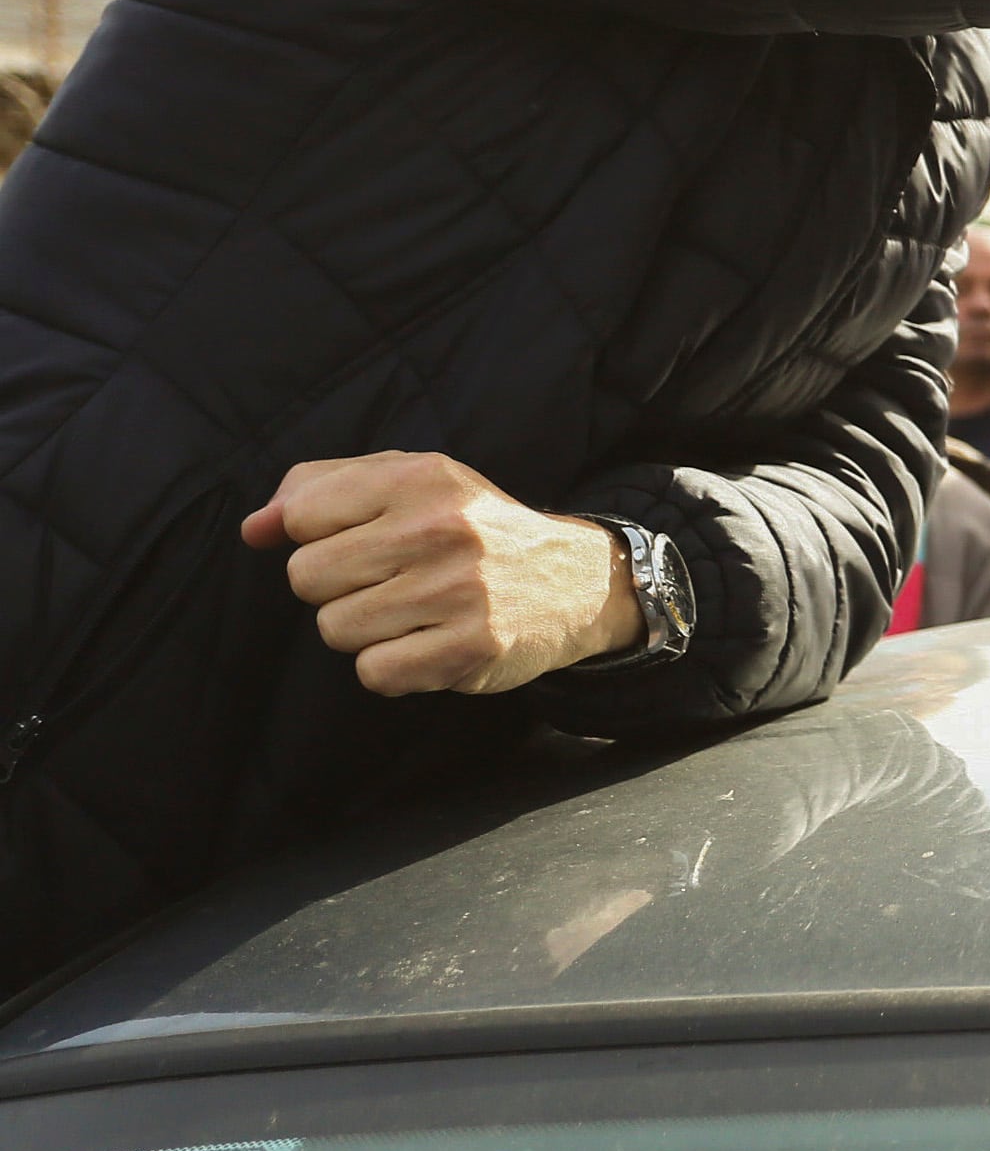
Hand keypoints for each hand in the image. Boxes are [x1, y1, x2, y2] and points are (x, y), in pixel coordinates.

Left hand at [242, 452, 640, 695]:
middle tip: (388, 580)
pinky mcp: (471, 647)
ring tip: (413, 611)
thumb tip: (254, 529)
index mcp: (421, 478)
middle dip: (335, 586)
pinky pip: (374, 673)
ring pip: (335, 629)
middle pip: (306, 577)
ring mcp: (459, 591)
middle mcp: (441, 529)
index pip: (302, 515)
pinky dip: (391, 667)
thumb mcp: (408, 482)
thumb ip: (320, 490)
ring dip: (363, 629)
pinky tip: (427, 644)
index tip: (361, 538)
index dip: (317, 535)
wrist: (574, 581)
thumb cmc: (470, 529)